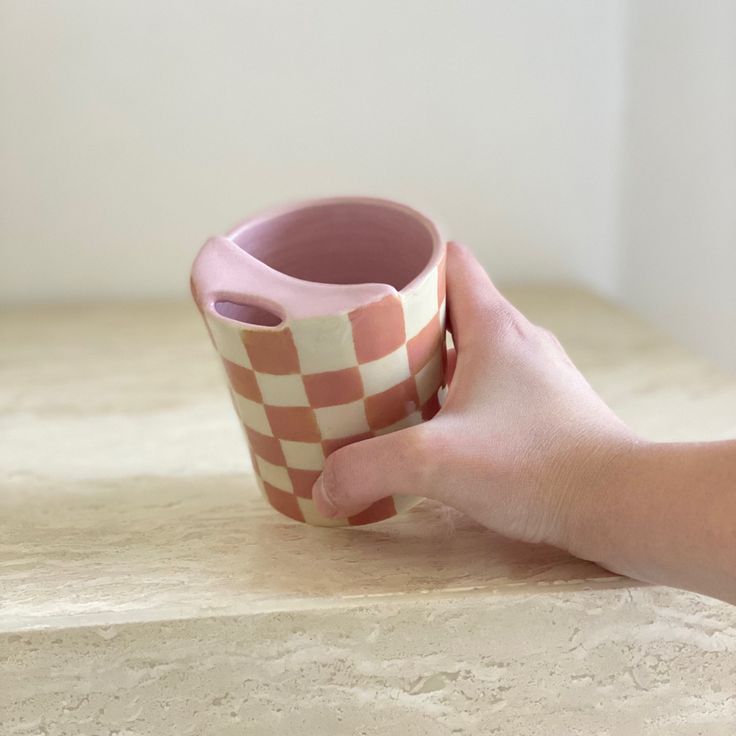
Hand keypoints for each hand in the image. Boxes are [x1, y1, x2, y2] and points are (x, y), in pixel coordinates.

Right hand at [312, 242, 636, 548]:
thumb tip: (323, 488)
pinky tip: (434, 426)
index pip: (450, 261)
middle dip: (405, 320)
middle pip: (453, 305)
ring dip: (430, 361)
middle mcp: (518, 341)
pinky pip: (488, 384)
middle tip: (363, 346)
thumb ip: (370, 468)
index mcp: (494, 326)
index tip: (370, 283)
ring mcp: (534, 375)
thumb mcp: (437, 462)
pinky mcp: (541, 409)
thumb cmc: (540, 467)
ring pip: (471, 347)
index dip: (408, 263)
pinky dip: (456, 393)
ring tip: (388, 387)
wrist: (619, 505)